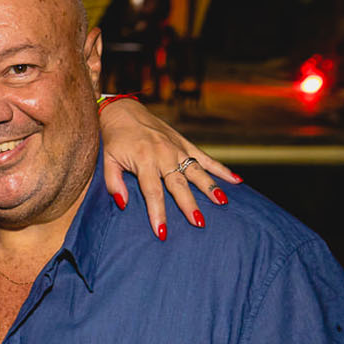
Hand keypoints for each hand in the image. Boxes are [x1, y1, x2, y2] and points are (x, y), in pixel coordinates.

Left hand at [99, 98, 239, 237]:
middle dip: (189, 204)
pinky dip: (221, 168)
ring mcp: (177, 148)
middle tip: (199, 223)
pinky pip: (205, 157)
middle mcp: (163, 155)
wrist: (123, 111)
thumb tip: (123, 204)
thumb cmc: (114, 139)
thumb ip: (114, 183)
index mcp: (143, 161)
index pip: (153, 192)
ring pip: (197, 171)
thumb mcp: (107, 160)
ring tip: (223, 202)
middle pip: (178, 184)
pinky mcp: (185, 143)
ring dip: (210, 187)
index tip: (162, 232)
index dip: (158, 213)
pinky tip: (236, 181)